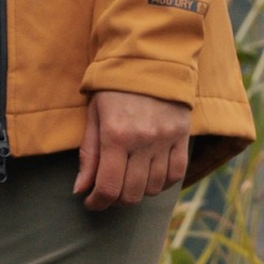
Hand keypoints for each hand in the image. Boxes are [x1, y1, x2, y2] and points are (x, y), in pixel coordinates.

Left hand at [75, 88, 192, 211]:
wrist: (151, 60)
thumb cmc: (115, 88)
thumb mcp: (94, 116)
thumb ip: (88, 154)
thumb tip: (80, 189)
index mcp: (115, 135)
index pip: (108, 187)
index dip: (97, 203)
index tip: (91, 203)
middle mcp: (142, 140)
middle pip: (131, 193)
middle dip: (115, 200)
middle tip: (108, 193)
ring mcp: (165, 139)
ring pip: (153, 188)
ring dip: (138, 192)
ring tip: (128, 182)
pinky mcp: (182, 136)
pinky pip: (176, 174)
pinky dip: (162, 183)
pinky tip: (150, 177)